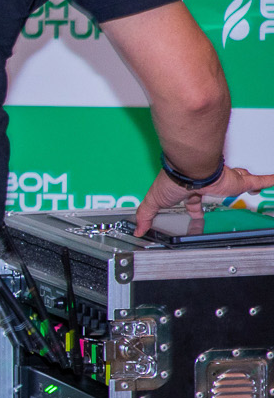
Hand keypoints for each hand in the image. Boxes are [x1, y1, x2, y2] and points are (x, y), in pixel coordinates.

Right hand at [135, 165, 273, 235]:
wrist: (189, 168)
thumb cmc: (173, 180)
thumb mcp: (154, 202)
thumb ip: (144, 215)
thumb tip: (137, 229)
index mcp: (189, 190)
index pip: (193, 200)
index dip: (194, 207)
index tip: (196, 210)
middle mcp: (207, 183)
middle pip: (216, 188)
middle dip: (221, 189)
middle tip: (225, 192)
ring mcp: (223, 181)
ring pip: (236, 181)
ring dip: (245, 182)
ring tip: (252, 187)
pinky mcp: (237, 180)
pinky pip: (258, 180)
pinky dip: (268, 181)